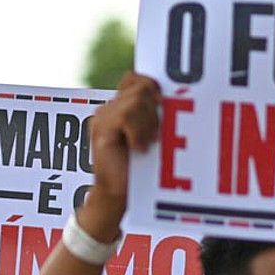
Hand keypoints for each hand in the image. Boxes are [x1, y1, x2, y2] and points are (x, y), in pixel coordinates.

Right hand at [81, 73, 159, 236]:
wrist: (121, 195)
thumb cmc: (142, 169)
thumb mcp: (153, 136)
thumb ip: (156, 115)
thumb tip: (173, 96)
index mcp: (119, 106)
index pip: (135, 78)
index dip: (152, 85)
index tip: (163, 107)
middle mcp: (108, 108)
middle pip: (140, 86)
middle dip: (156, 109)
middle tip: (156, 135)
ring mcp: (102, 118)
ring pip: (136, 100)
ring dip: (149, 123)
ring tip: (147, 144)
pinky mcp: (100, 130)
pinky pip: (126, 115)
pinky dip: (138, 132)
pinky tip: (139, 149)